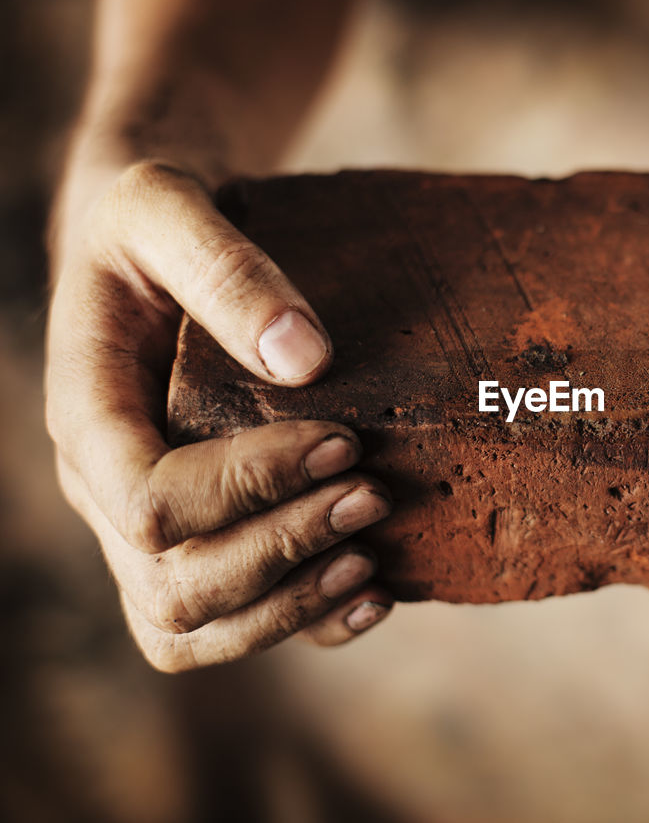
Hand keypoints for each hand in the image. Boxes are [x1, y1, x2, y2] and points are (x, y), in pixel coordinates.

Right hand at [47, 160, 394, 671]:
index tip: (340, 439)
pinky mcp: (199, 537)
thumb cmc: (148, 223)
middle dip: (283, 553)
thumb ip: (223, 269)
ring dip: (291, 608)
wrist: (143, 248)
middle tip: (372, 495)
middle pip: (173, 585)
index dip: (251, 486)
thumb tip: (306, 362)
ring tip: (372, 562)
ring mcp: (147, 528)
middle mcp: (106, 489)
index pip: (151, 501)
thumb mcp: (167, 204)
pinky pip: (231, 625)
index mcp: (88, 416)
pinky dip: (305, 624)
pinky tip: (374, 594)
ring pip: (194, 629)